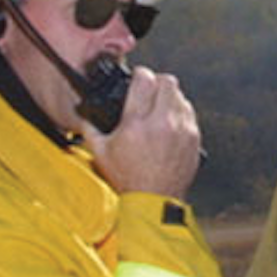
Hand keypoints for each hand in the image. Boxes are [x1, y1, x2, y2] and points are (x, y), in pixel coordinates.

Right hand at [83, 67, 201, 198]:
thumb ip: (89, 129)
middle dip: (157, 82)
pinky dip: (179, 114)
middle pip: (168, 80)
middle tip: (149, 91)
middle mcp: (162, 123)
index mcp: (136, 123)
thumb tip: (82, 116)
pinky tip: (169, 125)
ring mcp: (181, 130)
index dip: (140, 74)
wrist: (153, 201)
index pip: (144, 79)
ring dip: (169, 98)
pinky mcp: (194, 139)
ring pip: (181, 96)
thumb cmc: (128, 180)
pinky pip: (189, 114)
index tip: (137, 80)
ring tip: (159, 110)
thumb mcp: (100, 153)